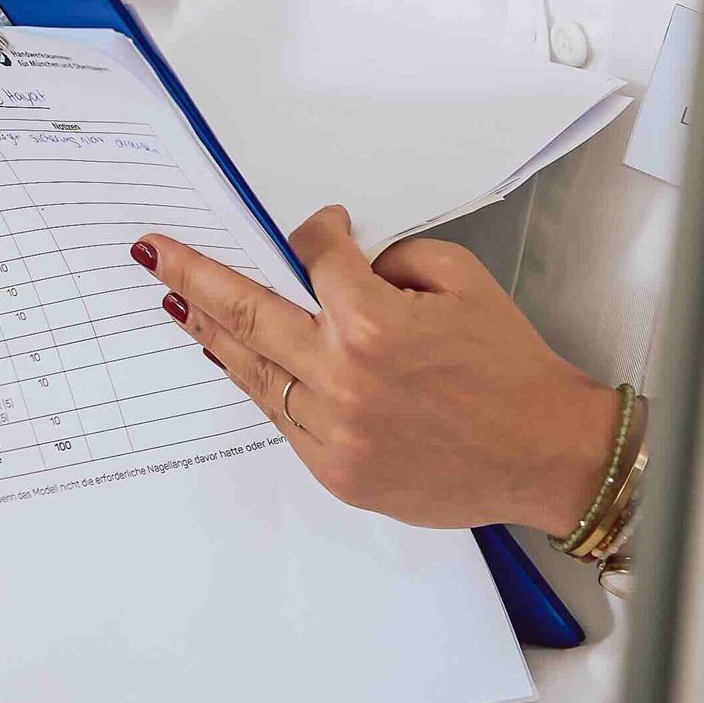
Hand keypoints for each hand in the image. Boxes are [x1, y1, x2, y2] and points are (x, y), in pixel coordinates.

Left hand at [132, 208, 622, 533]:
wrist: (548, 453)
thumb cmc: (510, 366)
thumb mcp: (459, 280)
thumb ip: (387, 261)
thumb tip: (335, 258)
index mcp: (370, 323)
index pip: (312, 259)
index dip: (312, 235)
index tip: (317, 229)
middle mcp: (342, 379)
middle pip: (247, 314)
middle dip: (194, 278)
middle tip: (155, 254)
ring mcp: (335, 433)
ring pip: (254, 372)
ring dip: (212, 334)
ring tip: (179, 304)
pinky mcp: (338, 473)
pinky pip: (281, 418)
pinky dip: (257, 383)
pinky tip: (235, 360)